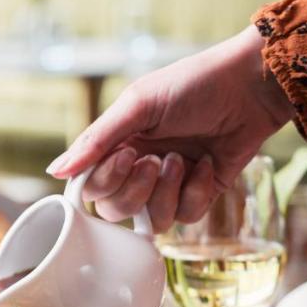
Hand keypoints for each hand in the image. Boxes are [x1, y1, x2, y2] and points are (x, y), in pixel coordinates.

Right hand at [46, 25, 293, 231]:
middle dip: (136, 191)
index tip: (128, 153)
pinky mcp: (200, 194)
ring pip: (152, 221)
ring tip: (183, 159)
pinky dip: (196, 191)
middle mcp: (138, 168)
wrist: (250, 87)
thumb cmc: (193, 85)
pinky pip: (185, 217)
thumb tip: (56, 171)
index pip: (91, 188)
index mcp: (117, 145)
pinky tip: (207, 163)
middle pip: (116, 212)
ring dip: (167, 193)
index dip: (105, 181)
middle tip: (156, 159)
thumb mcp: (138, 105)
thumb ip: (96, 140)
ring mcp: (169, 185)